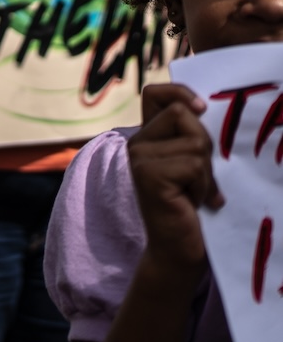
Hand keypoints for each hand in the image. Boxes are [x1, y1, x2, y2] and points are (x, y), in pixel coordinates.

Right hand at [129, 83, 221, 277]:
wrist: (180, 249)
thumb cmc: (191, 206)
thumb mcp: (192, 163)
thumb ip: (190, 136)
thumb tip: (203, 107)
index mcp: (146, 136)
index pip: (155, 94)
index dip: (180, 92)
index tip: (200, 108)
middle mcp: (136, 142)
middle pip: (183, 114)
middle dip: (204, 144)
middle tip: (199, 177)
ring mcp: (138, 158)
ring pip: (194, 143)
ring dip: (206, 173)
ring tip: (195, 193)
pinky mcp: (148, 174)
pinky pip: (193, 164)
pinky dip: (203, 185)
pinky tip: (193, 202)